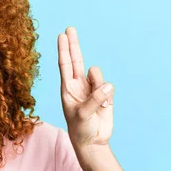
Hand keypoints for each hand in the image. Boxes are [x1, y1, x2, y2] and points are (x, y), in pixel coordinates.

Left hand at [57, 27, 113, 147]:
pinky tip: (106, 107)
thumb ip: (94, 99)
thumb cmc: (81, 129)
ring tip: (99, 101)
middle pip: (76, 60)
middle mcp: (78, 85)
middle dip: (73, 44)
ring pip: (97, 74)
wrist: (93, 141)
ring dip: (99, 84)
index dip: (64, 50)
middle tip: (69, 29)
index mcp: (67, 89)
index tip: (61, 35)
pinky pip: (109, 86)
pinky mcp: (104, 94)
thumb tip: (106, 86)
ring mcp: (92, 88)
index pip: (65, 65)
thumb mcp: (83, 115)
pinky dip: (108, 96)